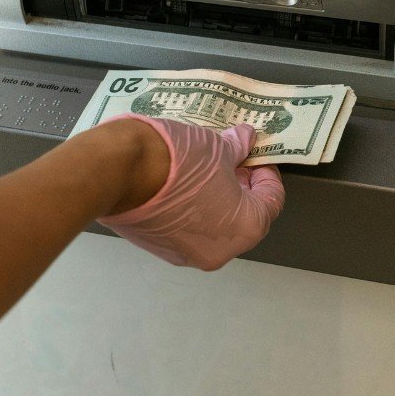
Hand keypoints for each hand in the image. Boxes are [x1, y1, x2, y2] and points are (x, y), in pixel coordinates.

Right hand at [98, 116, 284, 270]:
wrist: (122, 172)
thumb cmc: (180, 160)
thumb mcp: (217, 147)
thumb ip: (237, 149)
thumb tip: (245, 141)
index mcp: (247, 227)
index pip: (272, 201)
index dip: (267, 174)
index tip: (255, 157)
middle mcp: (222, 251)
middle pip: (244, 219)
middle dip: (241, 189)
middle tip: (231, 161)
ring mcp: (189, 254)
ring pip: (214, 227)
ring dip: (216, 201)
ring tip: (204, 171)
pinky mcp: (162, 250)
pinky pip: (187, 231)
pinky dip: (191, 210)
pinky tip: (180, 186)